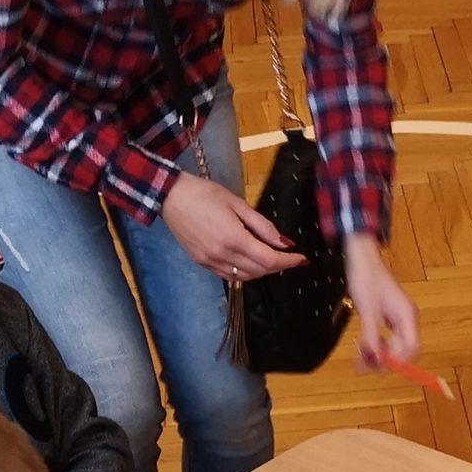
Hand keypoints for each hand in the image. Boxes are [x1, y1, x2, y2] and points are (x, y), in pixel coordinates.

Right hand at [161, 170, 305, 282]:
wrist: (170, 197)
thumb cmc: (204, 193)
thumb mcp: (237, 204)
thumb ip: (262, 225)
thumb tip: (284, 243)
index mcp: (233, 238)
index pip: (269, 259)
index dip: (288, 262)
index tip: (301, 259)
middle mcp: (222, 255)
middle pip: (259, 271)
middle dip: (278, 266)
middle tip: (288, 257)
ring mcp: (210, 262)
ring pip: (245, 277)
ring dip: (262, 271)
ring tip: (271, 259)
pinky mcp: (202, 263)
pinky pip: (229, 276)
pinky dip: (244, 273)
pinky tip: (250, 263)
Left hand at [344, 233, 420, 365]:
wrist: (362, 258)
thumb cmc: (366, 279)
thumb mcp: (367, 311)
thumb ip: (373, 337)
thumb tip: (376, 360)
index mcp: (407, 316)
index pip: (411, 348)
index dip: (397, 361)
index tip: (378, 365)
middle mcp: (407, 319)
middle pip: (403, 350)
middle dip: (384, 360)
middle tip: (363, 366)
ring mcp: (399, 318)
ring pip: (393, 346)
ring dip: (378, 355)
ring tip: (359, 360)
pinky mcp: (390, 318)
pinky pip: (386, 338)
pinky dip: (375, 345)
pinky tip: (363, 348)